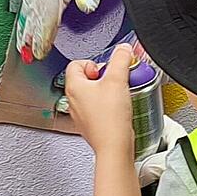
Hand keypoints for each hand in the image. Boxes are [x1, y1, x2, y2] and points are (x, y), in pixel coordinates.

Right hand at [16, 0, 148, 59]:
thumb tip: (83, 7)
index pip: (49, 14)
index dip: (43, 36)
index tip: (39, 52)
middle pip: (36, 8)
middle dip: (31, 33)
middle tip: (27, 53)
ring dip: (26, 20)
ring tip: (22, 39)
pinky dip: (28, 2)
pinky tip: (28, 11)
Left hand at [64, 42, 138, 157]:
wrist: (114, 146)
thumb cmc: (110, 119)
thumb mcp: (118, 80)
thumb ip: (121, 59)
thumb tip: (123, 49)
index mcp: (74, 86)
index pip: (76, 63)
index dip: (93, 63)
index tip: (106, 69)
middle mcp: (73, 100)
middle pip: (85, 78)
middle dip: (101, 77)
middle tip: (113, 81)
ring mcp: (80, 113)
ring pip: (91, 93)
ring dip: (105, 91)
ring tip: (117, 95)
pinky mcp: (90, 124)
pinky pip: (96, 108)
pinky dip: (107, 105)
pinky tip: (118, 109)